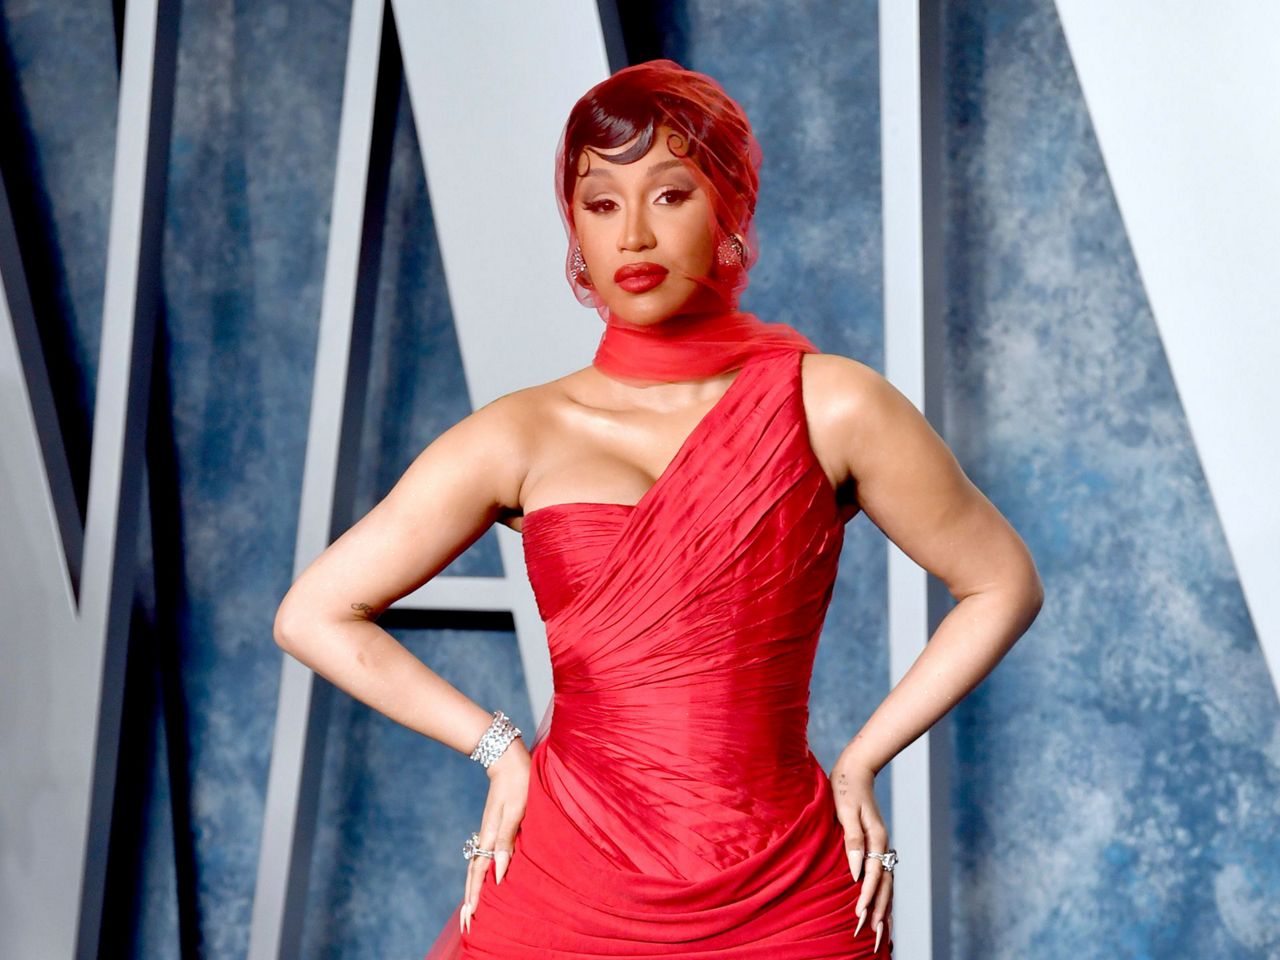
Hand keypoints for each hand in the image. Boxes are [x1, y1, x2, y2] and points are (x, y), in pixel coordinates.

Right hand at [460, 739, 531, 934]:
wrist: (508, 758)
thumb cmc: (520, 782)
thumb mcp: (517, 810)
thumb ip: (507, 841)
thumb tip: (499, 874)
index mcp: (492, 836)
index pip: (480, 873)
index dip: (476, 896)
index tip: (471, 918)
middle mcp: (487, 836)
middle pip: (474, 873)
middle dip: (470, 899)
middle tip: (466, 924)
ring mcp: (489, 831)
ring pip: (477, 865)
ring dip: (473, 888)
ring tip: (470, 908)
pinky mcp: (494, 826)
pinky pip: (483, 855)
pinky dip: (480, 872)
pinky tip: (484, 877)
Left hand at [829, 750, 893, 953]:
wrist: (855, 770)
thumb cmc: (845, 789)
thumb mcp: (845, 811)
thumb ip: (852, 841)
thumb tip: (856, 872)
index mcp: (875, 838)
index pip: (873, 875)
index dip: (866, 897)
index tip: (859, 917)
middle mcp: (882, 845)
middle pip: (884, 885)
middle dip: (878, 912)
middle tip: (871, 938)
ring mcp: (880, 846)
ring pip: (887, 884)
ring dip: (883, 908)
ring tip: (880, 934)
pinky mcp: (875, 846)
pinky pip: (882, 876)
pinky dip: (882, 895)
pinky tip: (879, 908)